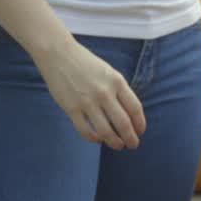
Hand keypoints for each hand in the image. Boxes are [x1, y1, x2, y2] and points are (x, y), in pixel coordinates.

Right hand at [32, 38, 147, 149]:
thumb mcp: (109, 72)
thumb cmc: (86, 64)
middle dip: (131, 138)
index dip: (140, 124)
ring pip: (106, 131)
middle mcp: (105, 92)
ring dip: (114, 142)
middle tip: (133, 145)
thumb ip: (118, 90)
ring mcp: (88, 102)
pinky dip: (94, 139)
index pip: (135, 108)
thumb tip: (129, 114)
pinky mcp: (71, 109)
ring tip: (118, 145)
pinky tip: (98, 139)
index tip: (141, 131)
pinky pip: (85, 131)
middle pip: (123, 123)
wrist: (59, 55)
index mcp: (117, 81)